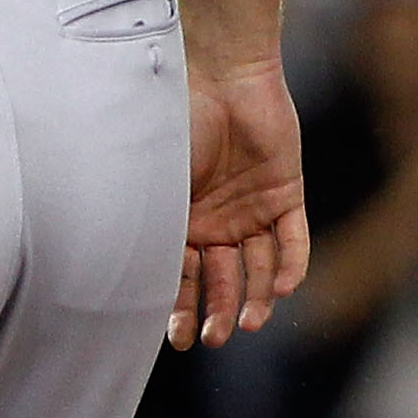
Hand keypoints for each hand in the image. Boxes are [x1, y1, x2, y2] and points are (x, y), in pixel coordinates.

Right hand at [172, 60, 311, 348]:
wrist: (221, 75)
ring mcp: (252, 208)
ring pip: (258, 266)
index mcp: (180, 218)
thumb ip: (153, 223)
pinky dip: (289, 265)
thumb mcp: (155, 181)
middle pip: (221, 278)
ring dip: (255, 297)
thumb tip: (124, 274)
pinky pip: (293, 239)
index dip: (179, 309)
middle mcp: (216, 219)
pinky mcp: (286, 194)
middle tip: (216, 339)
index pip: (182, 275)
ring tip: (250, 323)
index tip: (178, 341)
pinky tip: (281, 289)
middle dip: (217, 311)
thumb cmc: (175, 122)